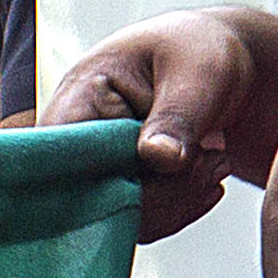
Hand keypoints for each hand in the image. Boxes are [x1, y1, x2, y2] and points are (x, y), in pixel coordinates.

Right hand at [45, 9, 261, 239]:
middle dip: (161, 193)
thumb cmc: (199, 53)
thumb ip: (176, 116)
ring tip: (215, 161)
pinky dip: (178, 211)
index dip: (105, 180)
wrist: (214, 66)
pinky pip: (139, 224)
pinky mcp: (115, 193)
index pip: (62, 158)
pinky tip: (207, 180)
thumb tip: (158, 158)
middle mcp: (73, 143)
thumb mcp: (197, 73)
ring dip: (175, 203)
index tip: (169, 164)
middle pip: (94, 200)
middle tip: (213, 160)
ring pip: (120, 220)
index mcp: (78, 99)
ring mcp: (92, 172)